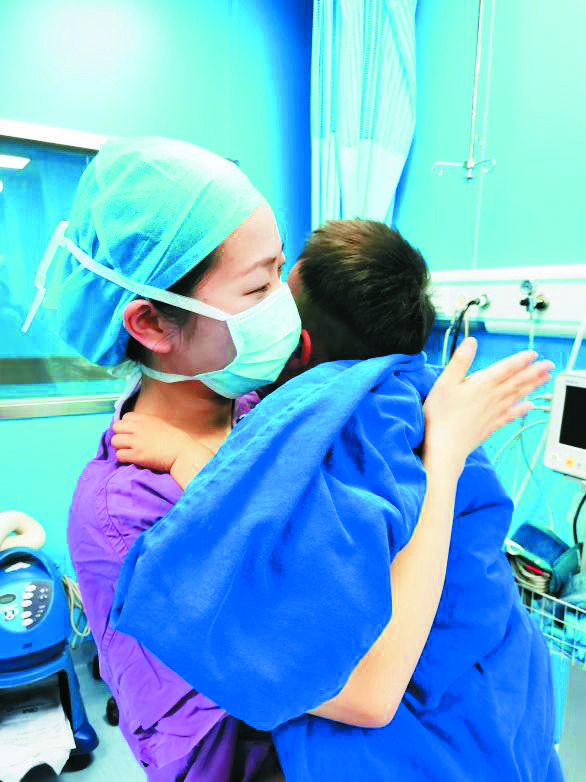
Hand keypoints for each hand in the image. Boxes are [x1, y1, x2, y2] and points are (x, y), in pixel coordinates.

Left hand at [112, 412, 191, 472]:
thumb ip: (147, 424)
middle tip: (126, 442)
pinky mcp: (137, 456)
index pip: (125, 417)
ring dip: (119, 447)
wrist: (183, 452)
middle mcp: (139, 429)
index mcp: (146, 419)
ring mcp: (137, 442)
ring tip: (127, 451)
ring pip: (115, 441)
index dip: (126, 425)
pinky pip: (119, 455)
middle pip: (116, 427)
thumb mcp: (161, 424)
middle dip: (119, 434)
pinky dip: (122, 458)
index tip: (130, 432)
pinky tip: (130, 459)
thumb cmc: (176, 440)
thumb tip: (137, 428)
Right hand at [423, 338, 553, 470]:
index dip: (520, 360)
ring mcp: (494, 412)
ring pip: (518, 396)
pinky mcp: (492, 425)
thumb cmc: (441, 415)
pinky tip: (530, 406)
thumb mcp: (444, 382)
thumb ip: (460, 361)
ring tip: (546, 379)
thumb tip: (471, 342)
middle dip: (534, 371)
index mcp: (481, 384)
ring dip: (533, 386)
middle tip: (549, 364)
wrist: (446, 446)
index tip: (533, 354)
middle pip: (517, 381)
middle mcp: (492, 397)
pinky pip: (512, 415)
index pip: (506, 368)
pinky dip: (522, 409)